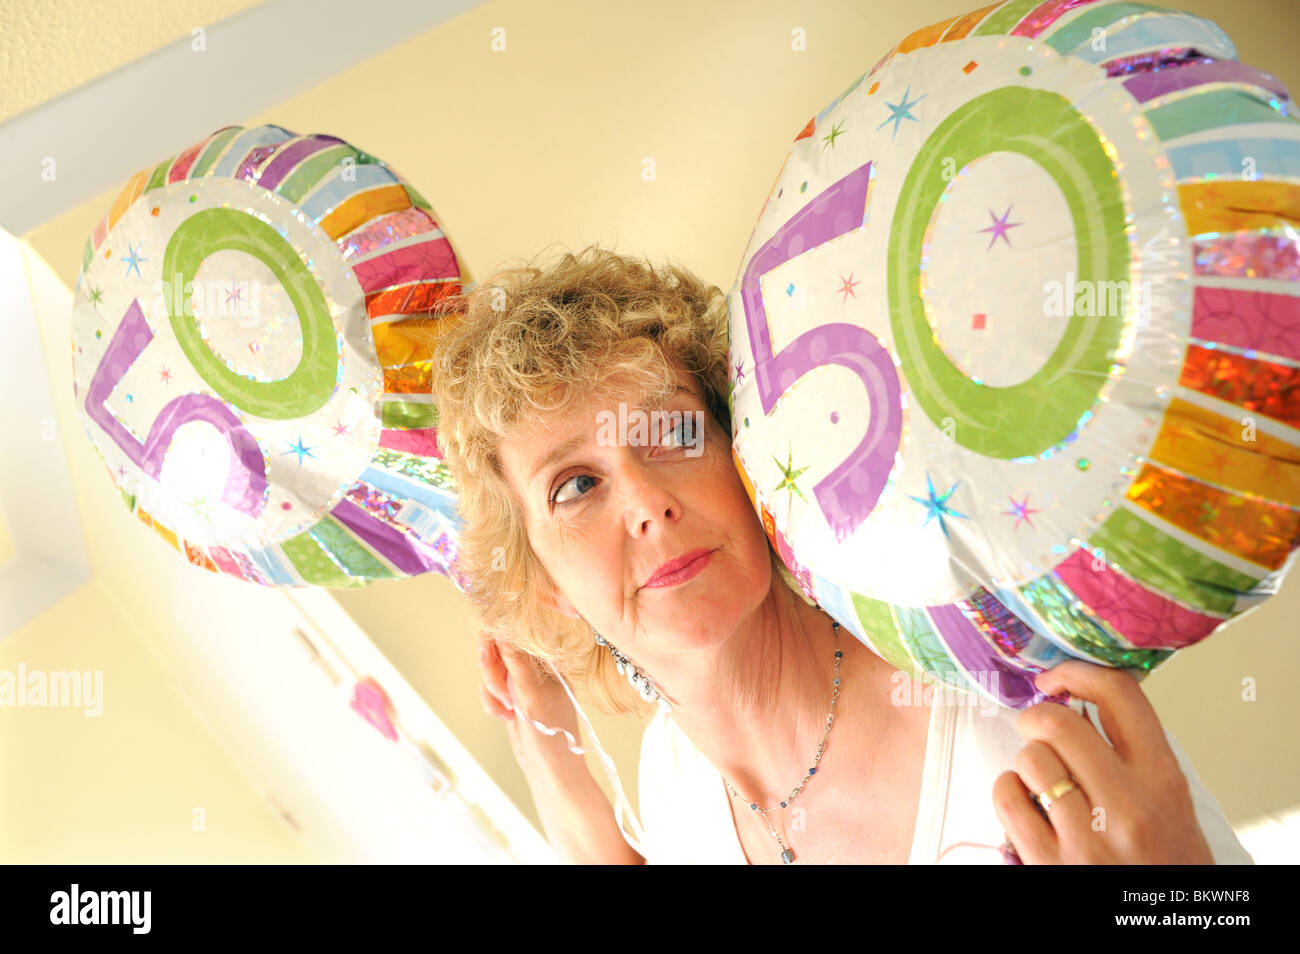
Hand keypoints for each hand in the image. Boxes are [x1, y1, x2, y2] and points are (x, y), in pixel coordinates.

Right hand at [477, 631, 580, 759]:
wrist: (548, 769)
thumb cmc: (552, 734)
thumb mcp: (533, 695)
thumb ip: (517, 663)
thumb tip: (503, 632)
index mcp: (548, 661)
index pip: (518, 635)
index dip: (498, 638)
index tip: (486, 646)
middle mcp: (535, 668)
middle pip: (499, 651)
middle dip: (494, 672)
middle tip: (502, 692)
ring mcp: (521, 683)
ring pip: (491, 671)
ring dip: (493, 691)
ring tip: (508, 709)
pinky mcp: (510, 698)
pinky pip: (488, 690)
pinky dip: (491, 703)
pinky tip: (505, 717)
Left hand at [993, 659, 1214, 863]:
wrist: (1164, 926)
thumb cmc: (1165, 863)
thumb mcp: (1171, 804)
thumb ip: (1134, 754)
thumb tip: (1081, 697)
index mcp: (1164, 781)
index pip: (1120, 695)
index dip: (1077, 672)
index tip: (1057, 677)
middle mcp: (1128, 806)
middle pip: (1059, 721)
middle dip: (1038, 717)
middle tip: (1038, 728)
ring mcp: (1087, 837)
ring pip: (1029, 758)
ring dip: (1027, 762)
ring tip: (1042, 781)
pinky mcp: (1050, 863)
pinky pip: (1007, 796)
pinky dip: (1009, 793)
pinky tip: (1027, 806)